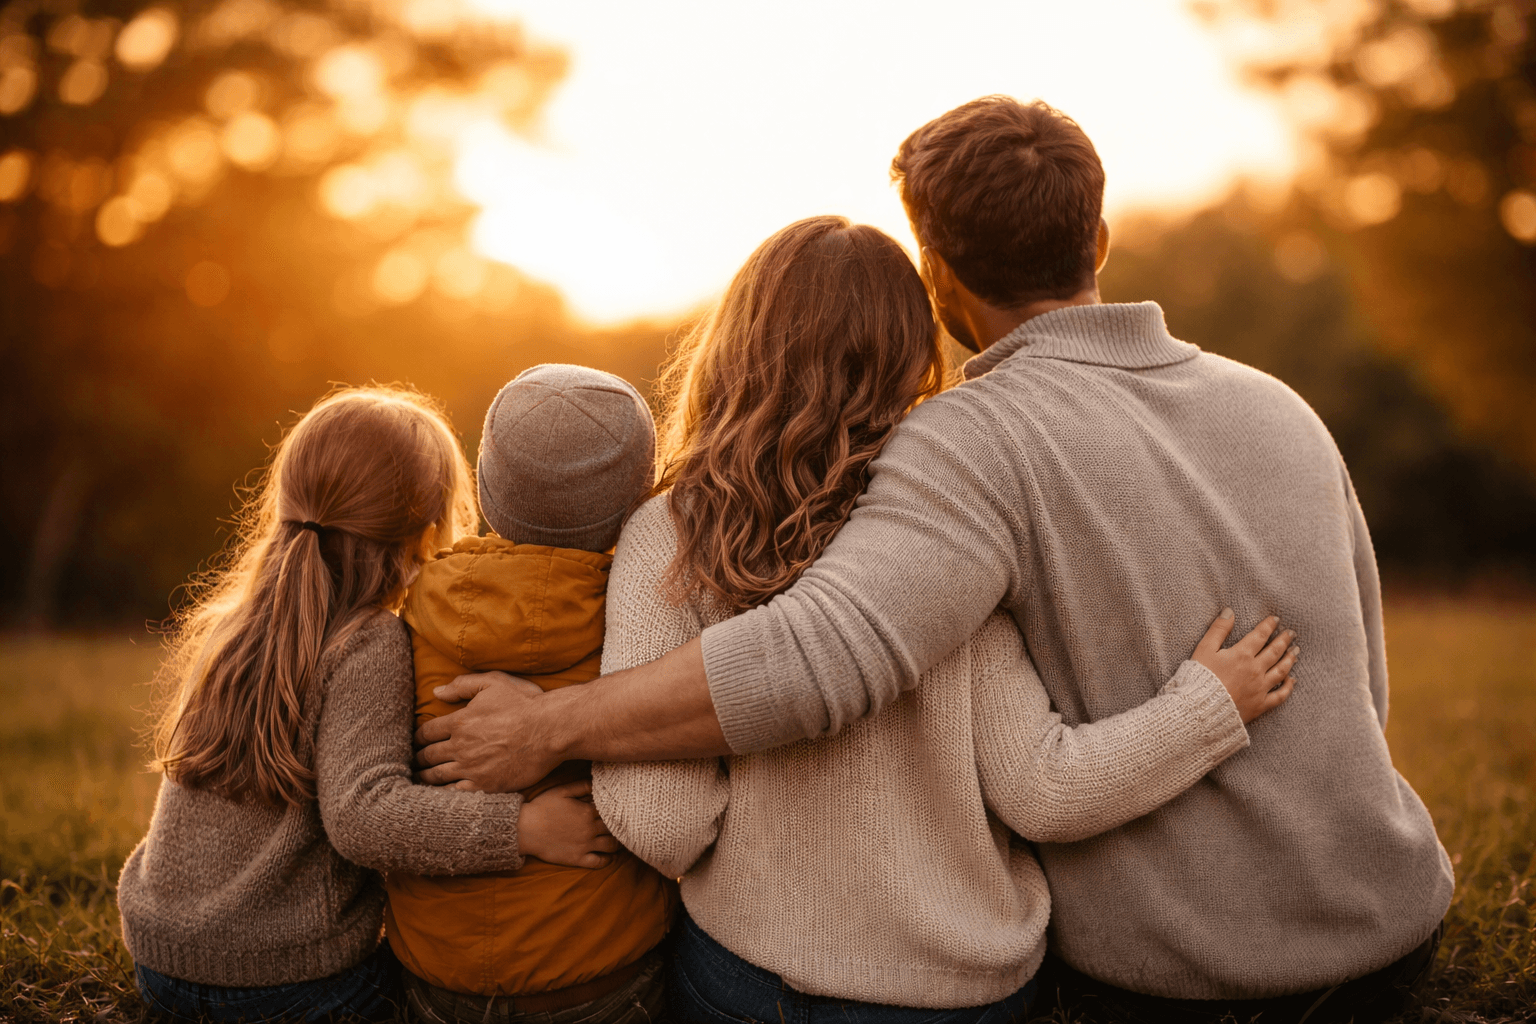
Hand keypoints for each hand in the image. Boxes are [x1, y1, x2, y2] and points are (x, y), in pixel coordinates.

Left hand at [414, 672, 562, 791]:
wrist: (550, 731)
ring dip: (425, 777)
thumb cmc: (524, 704)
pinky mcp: (485, 785)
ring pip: (437, 776)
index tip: (416, 742)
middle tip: (414, 762)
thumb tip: (437, 691)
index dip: (418, 738)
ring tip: (420, 778)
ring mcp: (472, 768)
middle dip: (418, 759)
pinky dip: (443, 793)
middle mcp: (461, 746)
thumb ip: (462, 685)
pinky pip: (455, 793)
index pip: (427, 732)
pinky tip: (440, 793)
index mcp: (460, 721)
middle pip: (428, 755)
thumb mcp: (493, 683)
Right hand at [519, 780, 619, 868]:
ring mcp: (584, 846)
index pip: (612, 810)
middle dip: (621, 825)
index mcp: (587, 812)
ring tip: (620, 838)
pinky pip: (599, 862)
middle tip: (625, 823)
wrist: (524, 829)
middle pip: (615, 828)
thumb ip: (582, 785)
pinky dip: (608, 860)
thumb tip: (599, 784)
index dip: (617, 809)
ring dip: (618, 842)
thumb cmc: (542, 807)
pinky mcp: (577, 859)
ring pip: (611, 846)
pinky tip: (609, 856)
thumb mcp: (562, 791)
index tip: (621, 808)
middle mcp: (589, 830)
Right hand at [1192, 610, 1297, 723]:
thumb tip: (1229, 611)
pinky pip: (1280, 695)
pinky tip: (1293, 680)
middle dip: (1284, 640)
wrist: (1200, 709)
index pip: (1260, 636)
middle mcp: (1255, 670)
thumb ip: (1218, 629)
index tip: (1276, 619)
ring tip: (1296, 651)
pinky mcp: (1260, 704)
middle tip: (1292, 633)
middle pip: (1274, 651)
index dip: (1269, 625)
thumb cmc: (1200, 678)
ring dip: (1290, 659)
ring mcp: (1260, 688)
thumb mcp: (1204, 649)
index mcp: (1242, 654)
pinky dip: (1288, 687)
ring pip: (1281, 670)